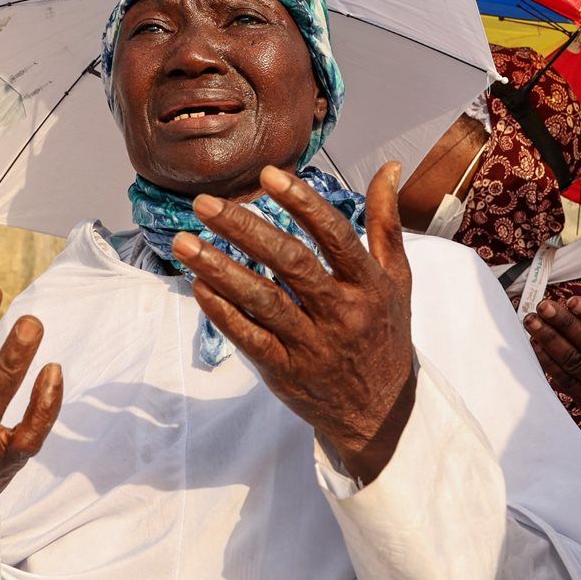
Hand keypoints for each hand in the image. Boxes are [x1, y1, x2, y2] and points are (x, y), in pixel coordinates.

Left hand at [171, 163, 414, 482]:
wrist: (381, 412)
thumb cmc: (384, 332)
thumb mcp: (397, 278)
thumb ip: (386, 221)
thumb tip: (389, 167)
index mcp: (368, 283)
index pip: (335, 235)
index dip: (303, 203)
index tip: (268, 176)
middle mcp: (341, 312)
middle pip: (290, 263)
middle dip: (245, 229)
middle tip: (204, 203)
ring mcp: (312, 344)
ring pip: (262, 300)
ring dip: (220, 269)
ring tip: (184, 241)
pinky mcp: (286, 371)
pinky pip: (249, 338)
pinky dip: (222, 312)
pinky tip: (198, 285)